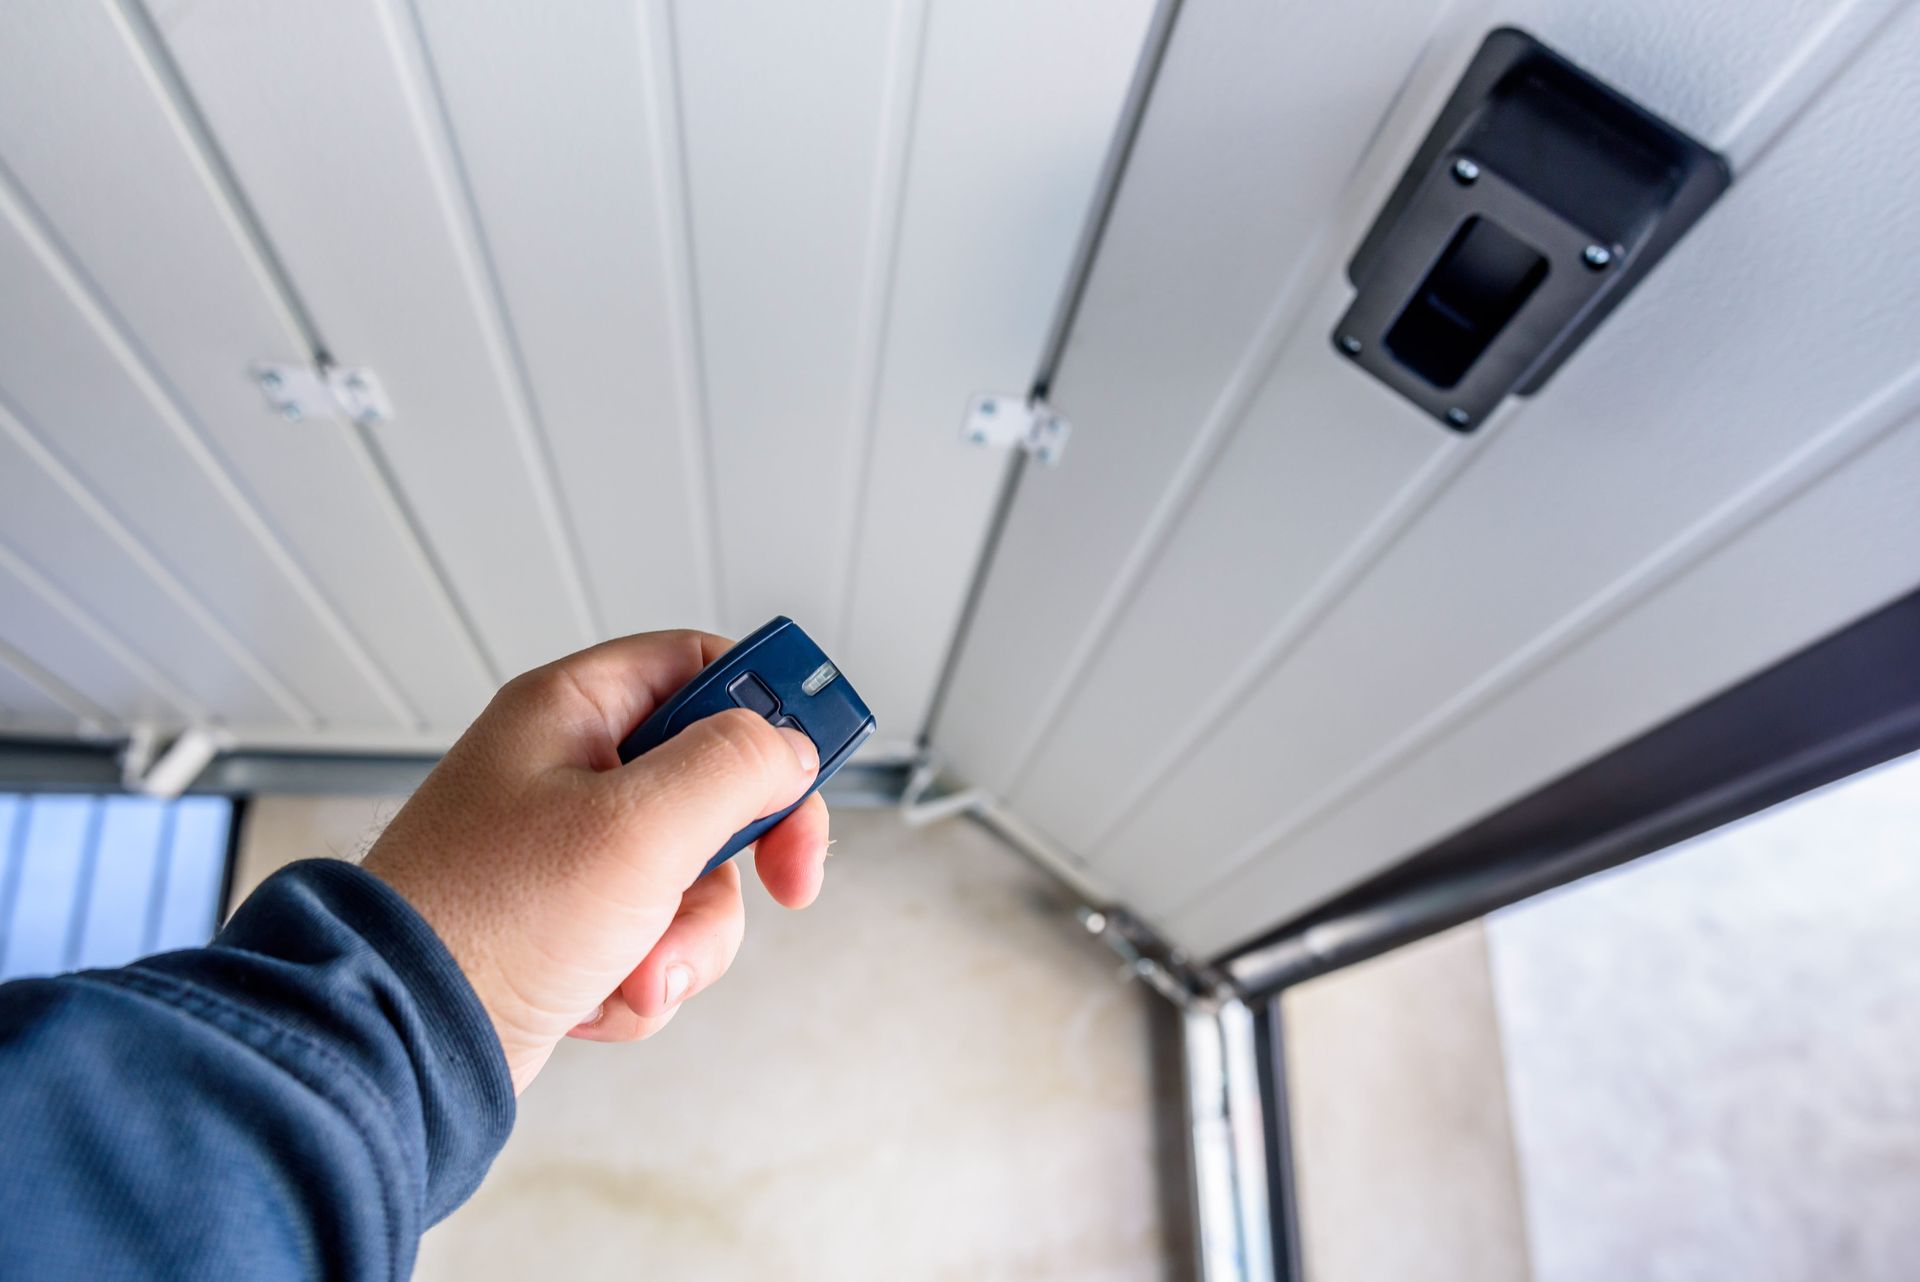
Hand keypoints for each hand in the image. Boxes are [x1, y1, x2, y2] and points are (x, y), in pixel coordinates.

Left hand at [362, 630, 827, 1092]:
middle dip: (740, 856)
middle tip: (785, 880)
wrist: (402, 1043)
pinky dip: (646, 976)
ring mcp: (570, 854)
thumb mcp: (639, 826)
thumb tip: (790, 748)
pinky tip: (601, 996)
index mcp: (571, 713)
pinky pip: (657, 937)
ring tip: (637, 967)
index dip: (768, 707)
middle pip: (715, 783)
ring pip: (695, 876)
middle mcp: (569, 772)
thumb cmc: (487, 921)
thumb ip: (734, 767)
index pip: (699, 667)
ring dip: (687, 936)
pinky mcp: (570, 926)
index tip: (816, 759)